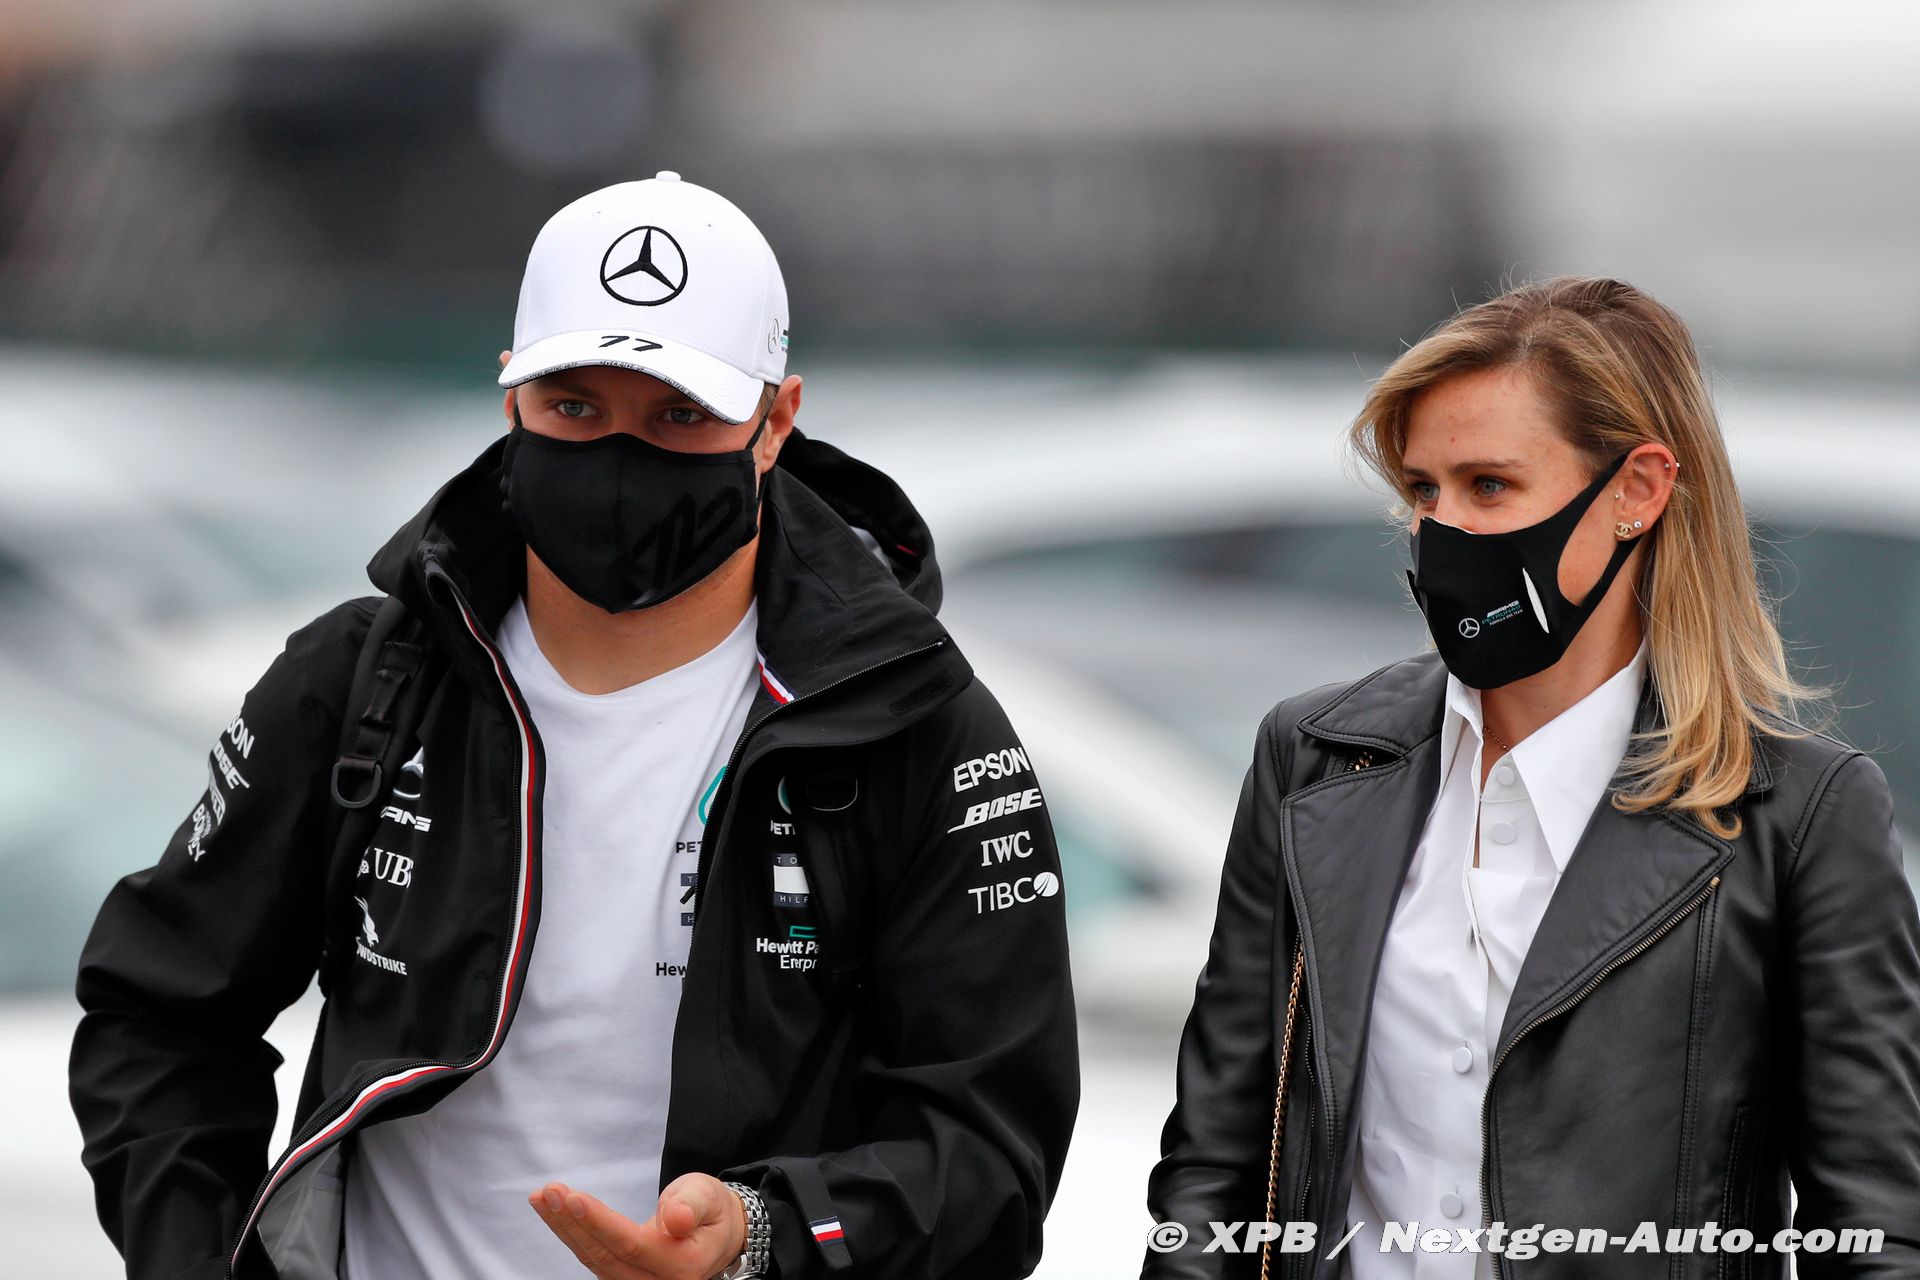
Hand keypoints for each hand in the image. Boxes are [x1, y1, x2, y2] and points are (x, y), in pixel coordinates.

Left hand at [529, 1172, 747, 1278]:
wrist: (716, 1233)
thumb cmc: (710, 1209)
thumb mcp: (708, 1196)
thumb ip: (692, 1206)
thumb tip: (677, 1219)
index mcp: (682, 1264)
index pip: (632, 1245)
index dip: (599, 1223)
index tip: (572, 1198)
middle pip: (605, 1256)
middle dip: (571, 1223)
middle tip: (547, 1192)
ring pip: (594, 1260)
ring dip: (564, 1228)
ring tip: (543, 1197)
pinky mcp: (624, 1278)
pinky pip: (594, 1259)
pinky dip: (572, 1235)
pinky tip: (554, 1213)